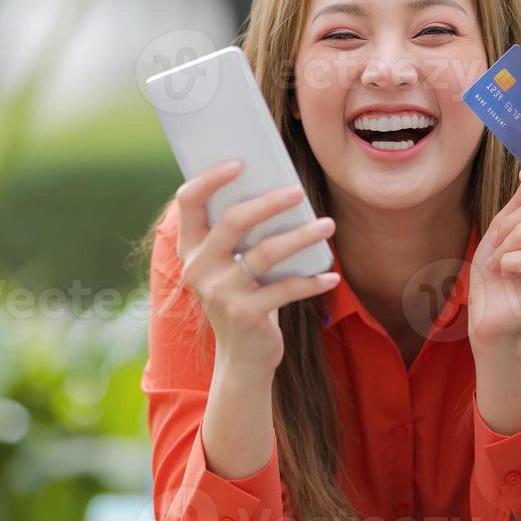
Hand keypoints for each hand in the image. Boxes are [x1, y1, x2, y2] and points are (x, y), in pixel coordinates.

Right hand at [175, 159, 339, 371]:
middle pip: (233, 222)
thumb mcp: (231, 266)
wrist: (242, 358)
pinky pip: (286, 289)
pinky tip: (332, 276)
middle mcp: (199, 268)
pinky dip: (313, 282)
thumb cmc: (243, 298)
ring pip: (266, 252)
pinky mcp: (246, 314)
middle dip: (269, 202)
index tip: (240, 162)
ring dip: (302, 236)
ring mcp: (221, 293)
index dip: (210, 179)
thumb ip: (240, 235)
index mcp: (191, 248)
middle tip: (299, 190)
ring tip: (328, 225)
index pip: (188, 202)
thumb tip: (279, 188)